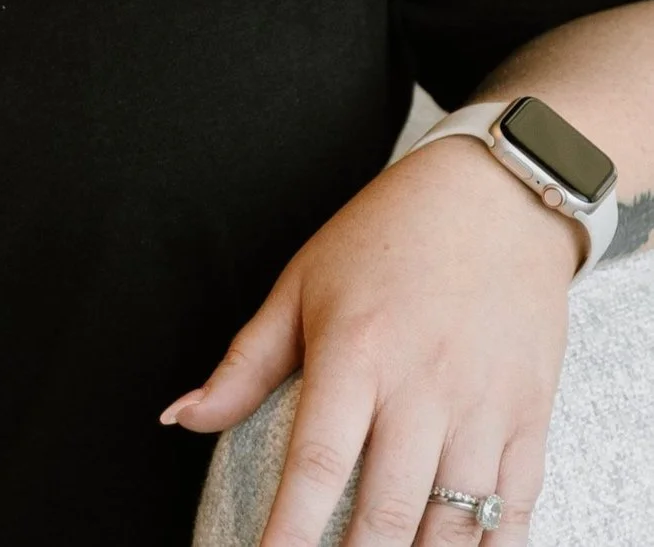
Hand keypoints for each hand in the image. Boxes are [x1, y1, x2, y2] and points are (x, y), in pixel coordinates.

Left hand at [161, 134, 579, 543]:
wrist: (495, 196)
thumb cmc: (386, 236)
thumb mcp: (302, 284)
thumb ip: (245, 363)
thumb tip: (181, 417)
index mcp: (356, 350)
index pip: (318, 463)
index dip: (290, 531)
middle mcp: (421, 385)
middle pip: (385, 511)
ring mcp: (482, 406)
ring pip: (452, 525)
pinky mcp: (529, 417)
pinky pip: (515, 511)